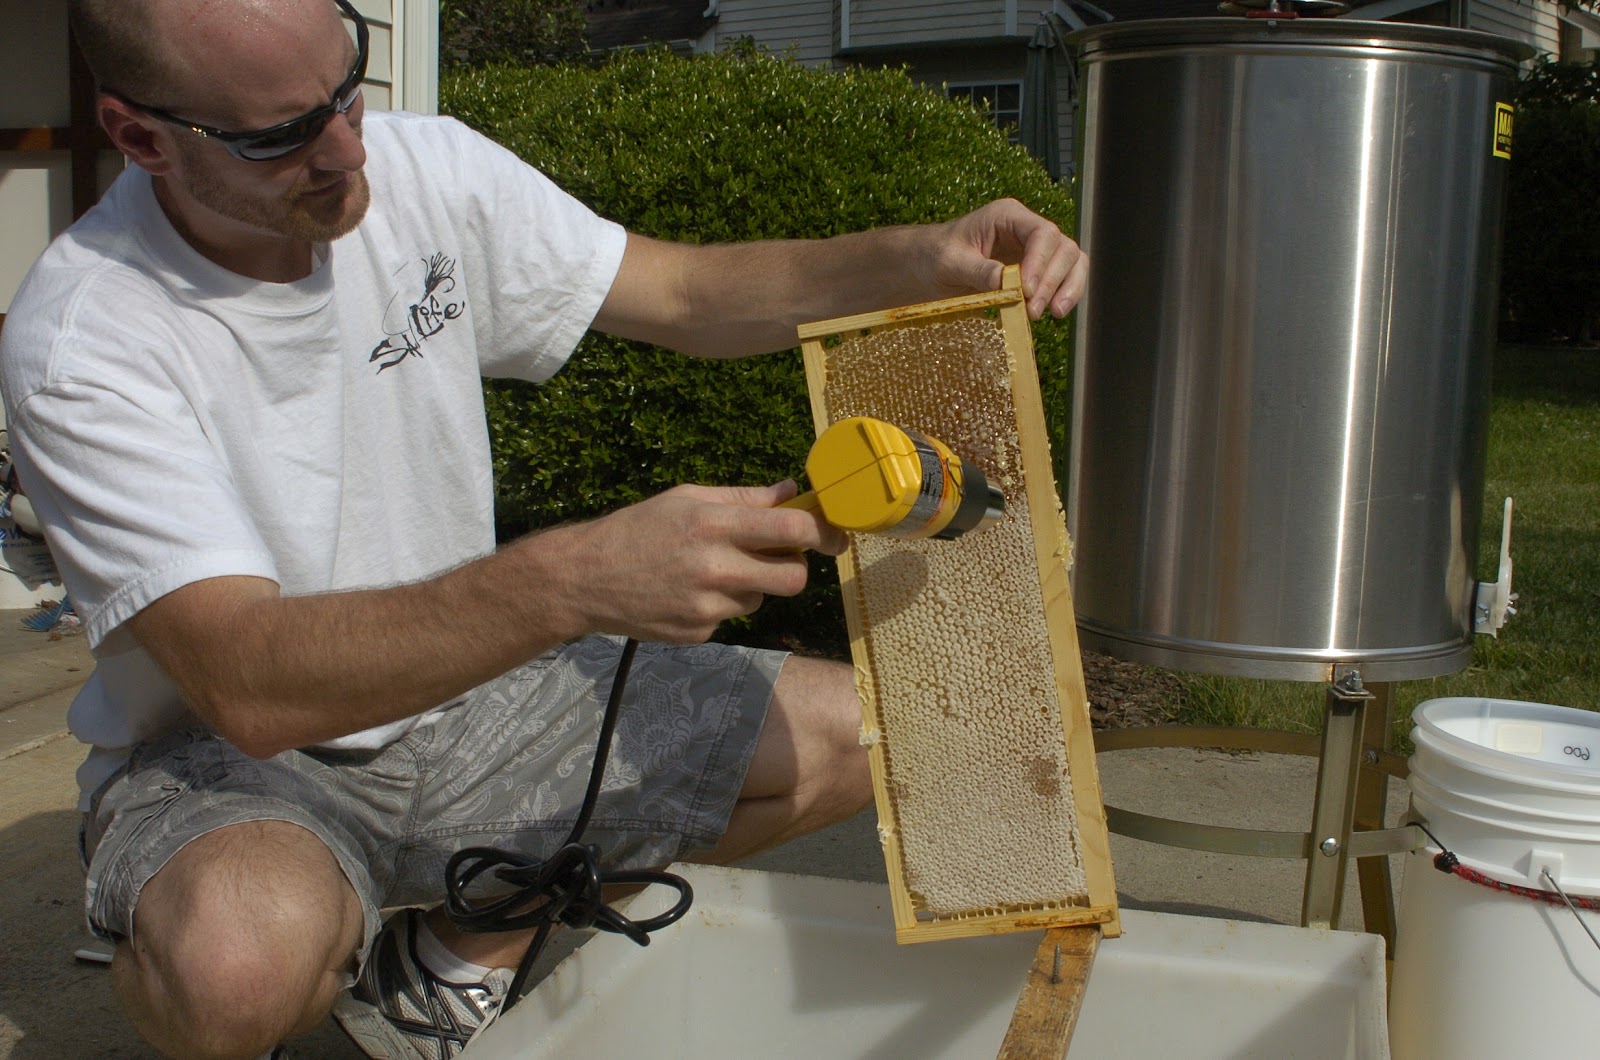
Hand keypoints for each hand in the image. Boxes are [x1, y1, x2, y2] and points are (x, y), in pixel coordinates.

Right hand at [539, 480, 846, 643]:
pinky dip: (719, 605)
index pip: (792, 529)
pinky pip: (730, 617)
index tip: (834, 535)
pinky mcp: (698, 632)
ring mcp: (706, 606)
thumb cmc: (638, 529)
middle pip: (793, 578)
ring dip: (749, 584)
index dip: (823, 533)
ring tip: (710, 570)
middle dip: (794, 568)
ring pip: (760, 598)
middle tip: (777, 556)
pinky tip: (687, 592)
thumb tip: (792, 491)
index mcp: (714, 524)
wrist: (585, 578)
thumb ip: (745, 498)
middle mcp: (715, 567)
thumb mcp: (688, 498)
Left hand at [929, 198, 1087, 320]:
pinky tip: (1053, 312)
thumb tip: (1006, 283)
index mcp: (1007, 215)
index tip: (1027, 290)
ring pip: (1072, 262)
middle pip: (1063, 248)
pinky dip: (1064, 294)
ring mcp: (1035, 249)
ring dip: (1067, 288)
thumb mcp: (950, 263)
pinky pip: (1064, 279)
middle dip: (1053, 281)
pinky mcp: (1037, 270)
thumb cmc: (935, 257)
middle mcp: (1026, 228)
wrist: (926, 266)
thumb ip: (978, 271)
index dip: (1041, 262)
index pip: (1042, 233)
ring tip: (1054, 314)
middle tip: (1033, 311)